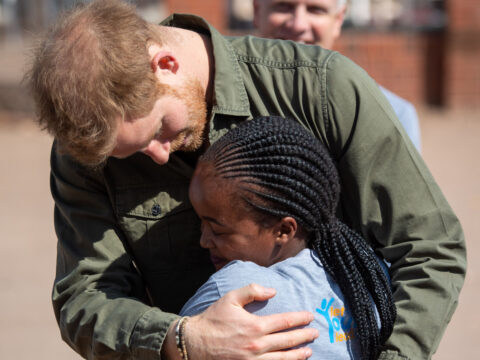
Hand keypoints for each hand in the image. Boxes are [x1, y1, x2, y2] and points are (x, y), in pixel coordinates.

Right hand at [185, 283, 317, 358]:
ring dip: (298, 355)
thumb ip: (252, 291)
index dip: (299, 319)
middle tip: (315, 333)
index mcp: (255, 326)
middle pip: (288, 341)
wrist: (194, 344)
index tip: (309, 316)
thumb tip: (273, 291)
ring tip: (308, 351)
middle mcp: (257, 345)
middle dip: (304, 336)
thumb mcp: (230, 299)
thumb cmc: (212, 320)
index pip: (284, 322)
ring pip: (283, 359)